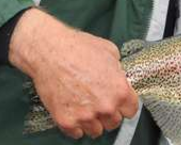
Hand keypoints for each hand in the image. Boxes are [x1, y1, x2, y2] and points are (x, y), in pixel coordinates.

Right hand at [9, 9, 138, 138]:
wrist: (49, 51)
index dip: (124, 105)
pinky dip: (75, 125)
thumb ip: (118, 70)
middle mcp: (105, 106)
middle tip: (98, 101)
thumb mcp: (109, 51)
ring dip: (92, 121)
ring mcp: (85, 116)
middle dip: (108, 113)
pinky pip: (76, 133)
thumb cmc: (77, 48)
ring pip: (96, 131)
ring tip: (84, 106)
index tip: (118, 103)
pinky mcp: (66, 121)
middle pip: (114, 122)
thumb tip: (118, 76)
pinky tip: (73, 111)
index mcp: (119, 90)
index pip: (131, 111)